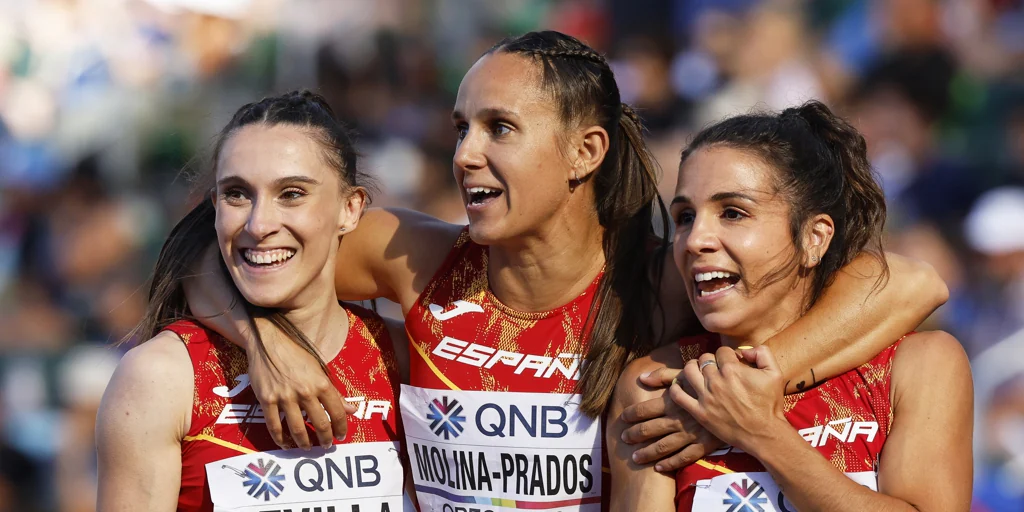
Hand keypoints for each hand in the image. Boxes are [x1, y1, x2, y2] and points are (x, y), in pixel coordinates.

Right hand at [246, 321, 355, 449]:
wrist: (268, 340)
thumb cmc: (296, 353)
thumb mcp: (320, 369)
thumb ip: (335, 392)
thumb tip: (351, 410)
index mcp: (321, 383)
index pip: (337, 412)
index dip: (341, 427)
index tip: (341, 436)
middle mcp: (305, 392)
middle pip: (320, 424)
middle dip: (325, 439)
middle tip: (326, 446)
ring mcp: (285, 397)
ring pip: (298, 428)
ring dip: (304, 442)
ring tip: (307, 447)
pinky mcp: (267, 400)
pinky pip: (274, 425)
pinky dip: (280, 438)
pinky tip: (286, 444)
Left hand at [620, 366, 724, 470]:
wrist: (737, 399)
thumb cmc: (709, 383)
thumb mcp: (687, 374)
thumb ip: (663, 375)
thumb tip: (641, 377)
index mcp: (673, 402)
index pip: (645, 410)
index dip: (631, 415)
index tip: (622, 419)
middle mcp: (678, 419)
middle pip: (649, 430)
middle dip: (634, 435)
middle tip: (624, 438)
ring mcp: (690, 434)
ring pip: (663, 446)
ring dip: (647, 453)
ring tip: (635, 457)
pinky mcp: (702, 446)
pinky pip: (683, 458)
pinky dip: (670, 464)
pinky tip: (658, 468)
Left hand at [671, 345, 786, 452]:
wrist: (764, 433)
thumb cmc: (770, 404)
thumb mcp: (775, 374)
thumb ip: (762, 353)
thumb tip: (744, 350)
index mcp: (732, 369)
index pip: (721, 351)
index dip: (727, 355)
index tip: (731, 362)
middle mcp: (716, 381)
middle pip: (704, 359)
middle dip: (710, 360)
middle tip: (715, 368)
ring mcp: (706, 397)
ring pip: (688, 371)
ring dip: (691, 367)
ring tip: (696, 370)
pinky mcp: (699, 412)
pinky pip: (678, 395)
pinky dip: (676, 387)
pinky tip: (680, 385)